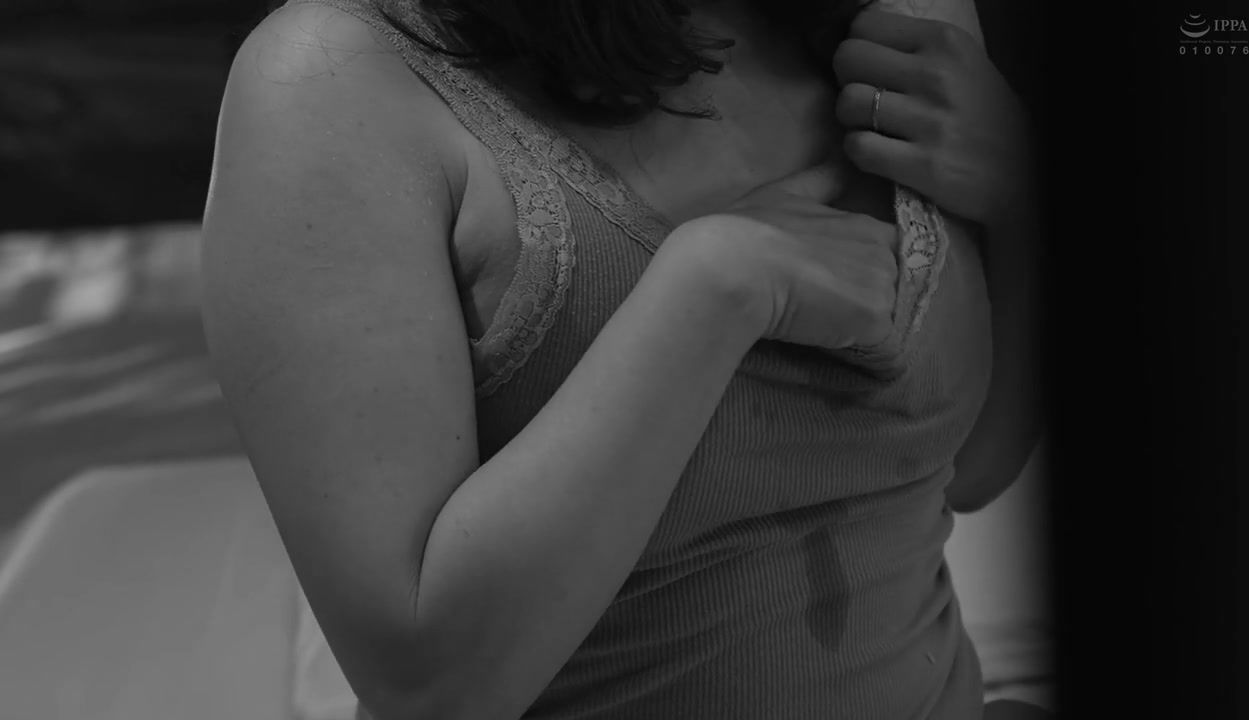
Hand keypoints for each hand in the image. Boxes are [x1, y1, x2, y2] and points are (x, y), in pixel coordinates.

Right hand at [662, 163, 899, 350]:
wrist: (733, 267)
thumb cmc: (747, 229)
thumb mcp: (786, 192)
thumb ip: (820, 180)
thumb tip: (841, 156)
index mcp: (866, 225)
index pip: (886, 255)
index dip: (861, 273)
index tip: (830, 283)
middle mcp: (884, 252)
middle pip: (891, 289)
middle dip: (865, 300)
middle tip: (820, 306)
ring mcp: (883, 286)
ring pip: (887, 319)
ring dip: (861, 327)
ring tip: (819, 325)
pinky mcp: (874, 320)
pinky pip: (879, 348)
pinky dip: (860, 352)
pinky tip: (827, 344)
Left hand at [830, 10, 1035, 228]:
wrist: (1024, 173)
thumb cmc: (983, 117)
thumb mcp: (960, 64)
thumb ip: (913, 49)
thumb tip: (856, 44)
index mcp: (944, 41)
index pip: (864, 27)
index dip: (858, 51)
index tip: (871, 71)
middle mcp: (937, 75)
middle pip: (848, 58)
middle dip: (847, 81)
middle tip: (867, 101)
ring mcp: (930, 121)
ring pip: (848, 103)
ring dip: (851, 120)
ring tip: (872, 128)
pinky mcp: (923, 164)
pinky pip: (858, 147)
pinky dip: (858, 152)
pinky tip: (877, 153)